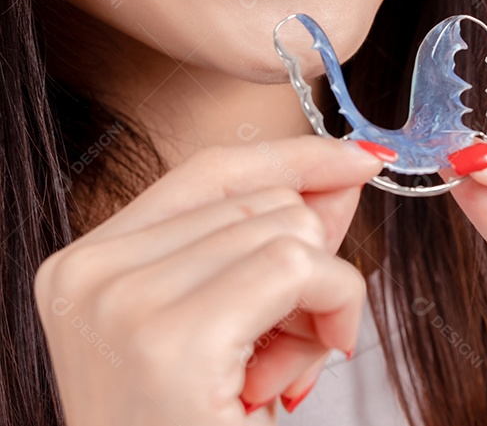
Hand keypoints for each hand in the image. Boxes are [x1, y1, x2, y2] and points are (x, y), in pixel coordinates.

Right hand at [34, 136, 387, 424]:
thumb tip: (341, 174)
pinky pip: (301, 267)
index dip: (292, 158)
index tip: (357, 158)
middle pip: (260, 201)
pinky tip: (305, 370)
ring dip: (322, 296)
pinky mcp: (173, 338)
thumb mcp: (235, 326)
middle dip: (309, 262)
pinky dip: (334, 309)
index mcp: (87, 266)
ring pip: (289, 228)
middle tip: (290, 346)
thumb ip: (278, 243)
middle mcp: (89, 273)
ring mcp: (122, 301)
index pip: (209, 172)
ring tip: (282, 371)